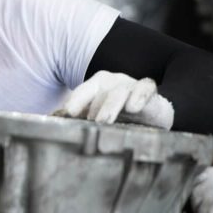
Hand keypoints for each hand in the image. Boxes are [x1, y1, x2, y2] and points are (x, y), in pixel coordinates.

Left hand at [57, 71, 173, 128]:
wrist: (152, 112)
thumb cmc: (121, 116)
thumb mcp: (99, 119)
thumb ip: (82, 122)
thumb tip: (59, 130)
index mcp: (95, 87)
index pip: (81, 93)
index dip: (73, 103)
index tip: (66, 116)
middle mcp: (111, 82)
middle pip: (98, 91)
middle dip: (92, 107)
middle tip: (88, 123)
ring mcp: (129, 84)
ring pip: (118, 91)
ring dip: (110, 106)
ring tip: (104, 121)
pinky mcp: (148, 89)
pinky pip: (145, 87)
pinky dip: (139, 96)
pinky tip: (133, 107)